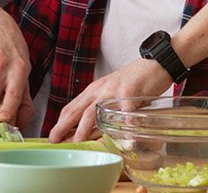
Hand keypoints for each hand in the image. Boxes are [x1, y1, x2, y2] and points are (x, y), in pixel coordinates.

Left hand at [48, 58, 173, 142]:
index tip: (52, 135)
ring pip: (94, 112)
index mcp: (94, 90)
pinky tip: (122, 138)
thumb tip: (92, 130)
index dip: (60, 122)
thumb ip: (102, 107)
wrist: (155, 63)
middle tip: (54, 140)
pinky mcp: (130, 92)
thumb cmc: (134, 81)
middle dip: (63, 126)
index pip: (72, 107)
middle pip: (77, 110)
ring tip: (78, 142)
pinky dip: (122, 127)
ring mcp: (114, 91)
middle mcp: (100, 90)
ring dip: (84, 129)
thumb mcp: (112, 92)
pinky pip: (125, 113)